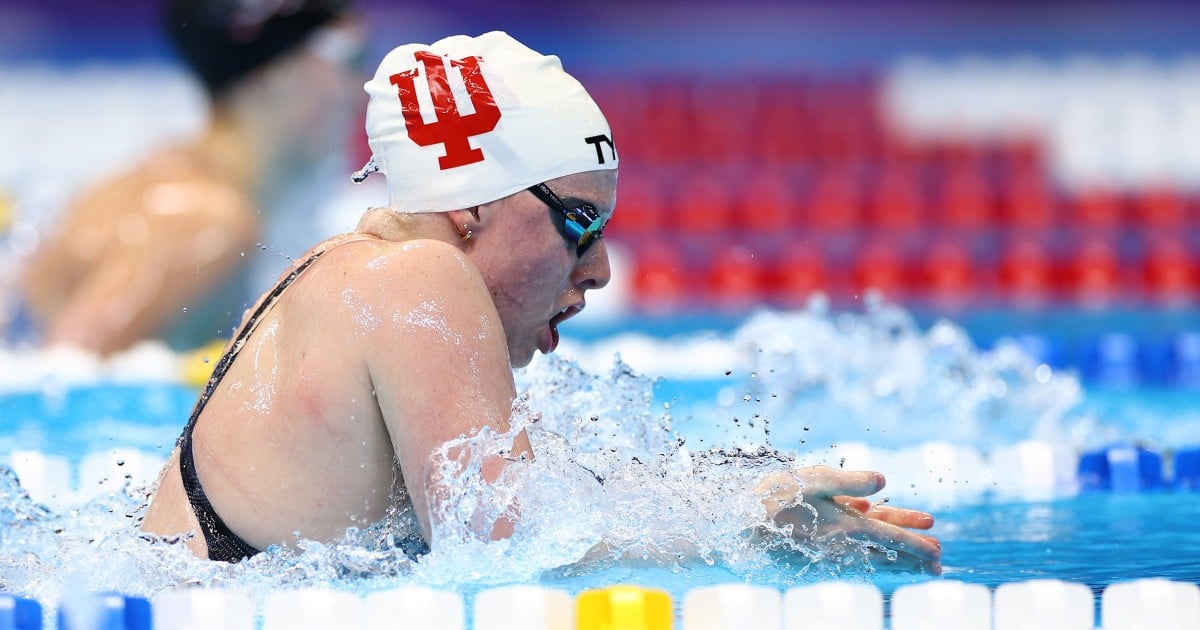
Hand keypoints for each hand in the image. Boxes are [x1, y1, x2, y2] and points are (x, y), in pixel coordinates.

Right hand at [756, 465, 940, 573]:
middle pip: (887, 552)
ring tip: (918, 561)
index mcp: (848, 525)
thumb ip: (852, 480)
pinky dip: (869, 551)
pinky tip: (872, 541)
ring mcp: (830, 550)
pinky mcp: (818, 551)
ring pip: (873, 555)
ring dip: (897, 558)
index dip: (918, 544)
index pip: (892, 538)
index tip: (939, 553)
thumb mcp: (817, 477)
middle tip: (938, 563)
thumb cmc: (778, 495)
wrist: (743, 522)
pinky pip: (852, 553)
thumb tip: (884, 481)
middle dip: (914, 556)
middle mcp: (843, 543)